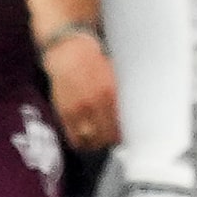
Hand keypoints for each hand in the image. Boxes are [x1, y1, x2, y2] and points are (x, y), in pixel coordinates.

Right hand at [42, 32, 119, 151]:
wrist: (69, 53)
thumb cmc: (95, 62)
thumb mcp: (115, 77)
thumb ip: (121, 96)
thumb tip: (132, 114)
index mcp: (110, 95)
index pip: (120, 126)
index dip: (123, 135)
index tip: (125, 136)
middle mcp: (94, 105)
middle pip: (106, 136)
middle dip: (111, 140)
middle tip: (113, 139)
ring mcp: (77, 110)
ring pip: (89, 139)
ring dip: (96, 143)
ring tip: (99, 141)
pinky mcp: (64, 112)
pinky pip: (73, 135)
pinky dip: (80, 141)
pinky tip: (85, 139)